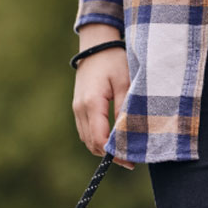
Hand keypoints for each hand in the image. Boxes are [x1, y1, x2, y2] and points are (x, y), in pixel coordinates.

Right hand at [72, 24, 131, 167]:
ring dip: (102, 148)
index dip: (114, 153)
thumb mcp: (125, 82)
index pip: (100, 139)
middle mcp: (80, 109)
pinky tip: (112, 139)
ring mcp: (77, 109)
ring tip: (122, 151)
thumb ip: (125, 109)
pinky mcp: (78, 108)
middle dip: (109, 155)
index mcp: (92, 104)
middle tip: (129, 160)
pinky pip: (85, 131)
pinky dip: (97, 139)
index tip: (130, 160)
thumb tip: (127, 134)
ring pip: (87, 140)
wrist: (96, 46)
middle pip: (91, 144)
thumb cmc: (114, 61)